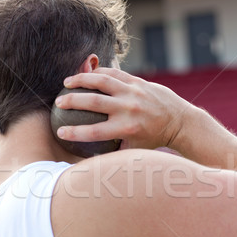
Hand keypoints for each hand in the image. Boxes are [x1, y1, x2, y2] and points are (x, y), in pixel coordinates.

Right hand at [54, 68, 197, 149]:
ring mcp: (133, 92)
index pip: (94, 132)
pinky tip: (86, 75)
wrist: (179, 120)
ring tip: (66, 83)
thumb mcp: (135, 149)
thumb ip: (114, 152)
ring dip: (81, 80)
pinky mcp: (138, 81)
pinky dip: (98, 73)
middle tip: (58, 103)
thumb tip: (92, 163)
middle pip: (93, 103)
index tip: (60, 133)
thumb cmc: (153, 139)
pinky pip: (114, 74)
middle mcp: (128, 109)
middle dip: (72, 101)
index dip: (74, 133)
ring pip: (101, 81)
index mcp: (126, 128)